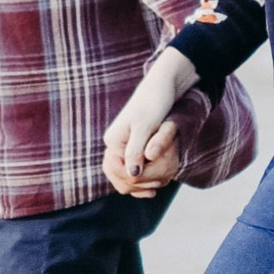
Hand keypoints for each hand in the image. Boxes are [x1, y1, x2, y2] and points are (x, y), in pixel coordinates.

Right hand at [103, 47, 190, 194]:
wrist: (161, 87)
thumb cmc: (154, 104)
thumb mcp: (146, 128)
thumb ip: (136, 151)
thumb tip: (132, 175)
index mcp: (113, 141)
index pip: (117, 172)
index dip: (134, 179)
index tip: (155, 180)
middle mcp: (113, 146)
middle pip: (119, 177)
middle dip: (138, 184)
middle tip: (158, 186)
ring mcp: (121, 148)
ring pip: (125, 177)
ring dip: (141, 184)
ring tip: (159, 185)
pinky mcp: (131, 148)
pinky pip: (132, 171)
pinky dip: (143, 179)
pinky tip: (155, 185)